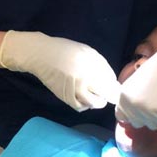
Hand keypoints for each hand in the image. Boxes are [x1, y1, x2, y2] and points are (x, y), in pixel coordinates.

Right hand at [0, 31, 119, 110]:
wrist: (40, 54)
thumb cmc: (65, 50)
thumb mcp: (86, 51)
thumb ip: (101, 65)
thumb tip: (113, 82)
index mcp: (91, 63)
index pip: (110, 82)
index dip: (116, 88)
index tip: (116, 89)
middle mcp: (84, 76)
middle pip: (105, 93)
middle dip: (110, 95)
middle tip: (109, 94)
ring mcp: (74, 88)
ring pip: (93, 103)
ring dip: (98, 101)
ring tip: (97, 96)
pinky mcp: (64, 96)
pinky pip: (80, 107)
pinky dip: (85, 105)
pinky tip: (85, 99)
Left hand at [115, 17, 156, 129]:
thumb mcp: (136, 82)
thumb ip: (131, 98)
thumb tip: (128, 116)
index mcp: (124, 97)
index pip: (121, 116)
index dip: (131, 114)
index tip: (139, 108)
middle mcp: (134, 107)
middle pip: (137, 122)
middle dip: (144, 116)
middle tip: (154, 101)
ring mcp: (149, 112)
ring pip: (152, 124)